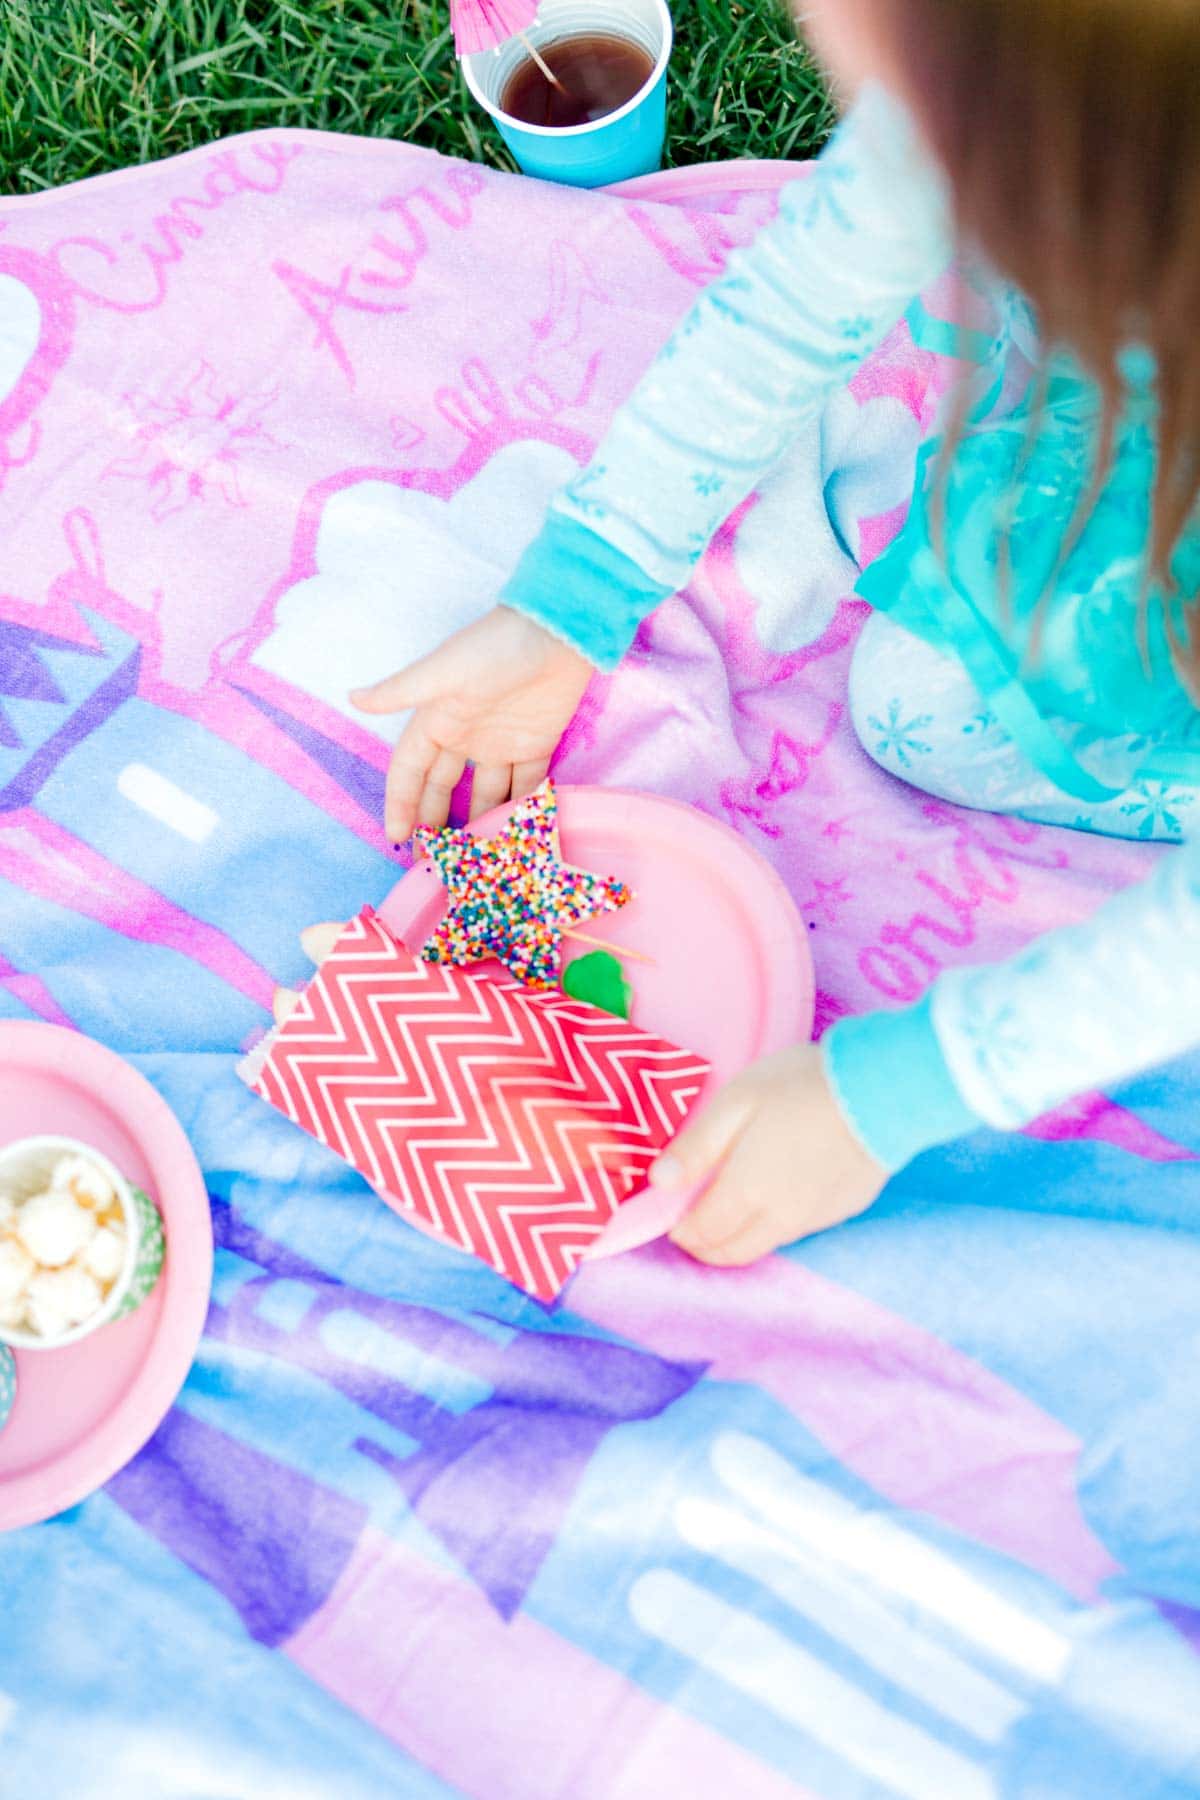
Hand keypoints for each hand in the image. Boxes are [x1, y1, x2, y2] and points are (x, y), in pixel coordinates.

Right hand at [350, 605, 593, 842]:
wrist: (556, 632)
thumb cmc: (494, 647)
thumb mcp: (443, 672)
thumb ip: (401, 691)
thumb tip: (353, 698)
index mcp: (436, 720)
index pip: (410, 771)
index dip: (401, 803)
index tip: (397, 839)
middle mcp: (464, 737)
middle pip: (442, 789)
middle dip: (434, 824)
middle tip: (432, 862)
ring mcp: (500, 743)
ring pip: (484, 795)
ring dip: (478, 825)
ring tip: (474, 861)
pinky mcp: (535, 745)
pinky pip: (525, 787)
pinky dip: (520, 810)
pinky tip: (516, 838)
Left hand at [650, 1043, 888, 1265]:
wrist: (884, 1090)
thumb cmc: (800, 1086)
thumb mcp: (736, 1103)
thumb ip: (695, 1147)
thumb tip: (658, 1183)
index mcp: (747, 1193)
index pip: (702, 1233)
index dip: (678, 1230)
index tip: (670, 1216)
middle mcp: (779, 1218)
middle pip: (732, 1252)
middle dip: (705, 1244)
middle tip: (692, 1222)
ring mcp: (815, 1217)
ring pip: (765, 1244)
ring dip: (739, 1237)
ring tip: (730, 1207)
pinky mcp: (842, 1209)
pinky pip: (796, 1229)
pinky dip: (773, 1224)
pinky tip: (774, 1194)